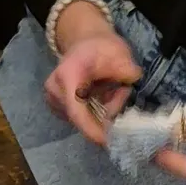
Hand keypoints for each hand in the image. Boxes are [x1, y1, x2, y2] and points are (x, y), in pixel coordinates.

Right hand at [45, 1, 141, 144]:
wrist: (84, 43)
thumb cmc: (101, 48)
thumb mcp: (118, 52)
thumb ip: (125, 67)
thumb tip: (131, 78)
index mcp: (67, 75)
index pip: (77, 111)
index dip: (92, 130)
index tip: (108, 141)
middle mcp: (55, 89)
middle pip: (82, 119)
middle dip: (106, 116)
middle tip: (122, 93)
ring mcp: (53, 100)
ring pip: (83, 121)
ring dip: (103, 114)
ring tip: (113, 91)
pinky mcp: (57, 109)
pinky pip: (81, 120)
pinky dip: (96, 114)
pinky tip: (102, 96)